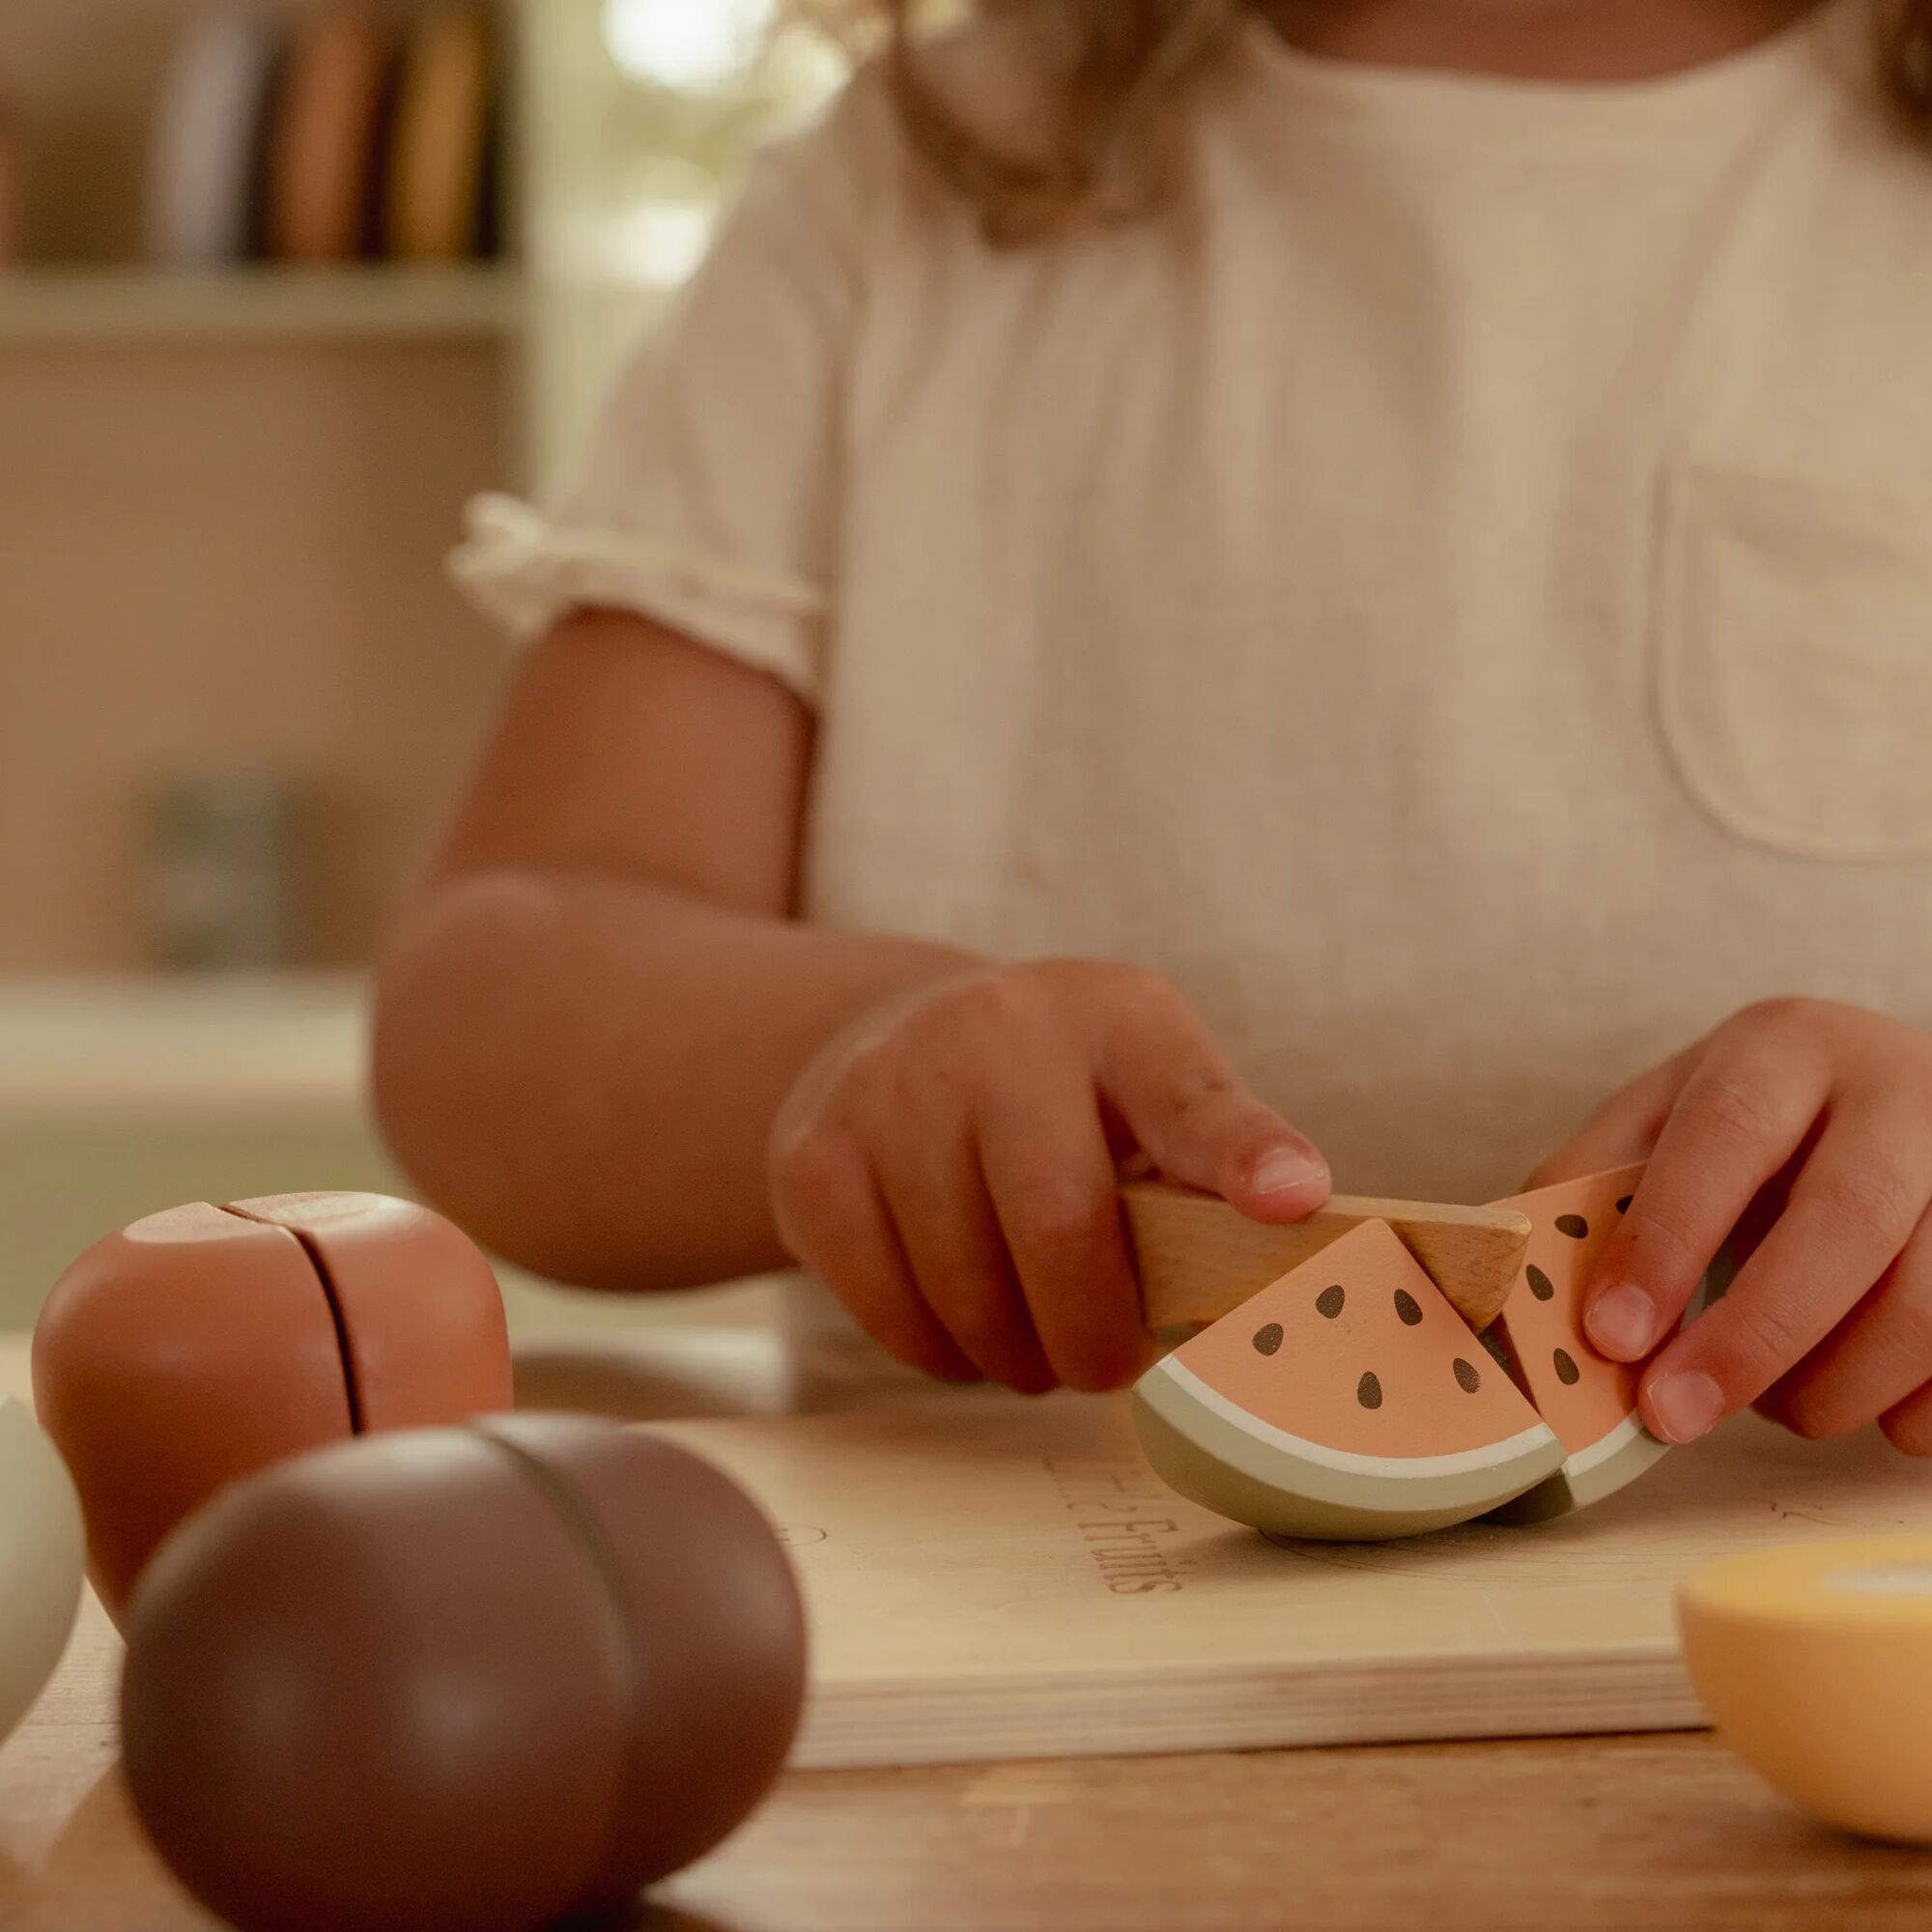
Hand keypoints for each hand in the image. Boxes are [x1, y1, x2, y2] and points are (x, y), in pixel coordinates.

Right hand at [766, 960, 1330, 1393]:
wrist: (896, 1042)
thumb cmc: (1060, 1094)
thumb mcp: (1149, 1089)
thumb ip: (1213, 1161)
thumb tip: (1293, 1234)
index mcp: (1113, 1017)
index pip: (1187, 1092)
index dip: (1240, 1153)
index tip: (1290, 1199)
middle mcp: (995, 1033)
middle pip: (1059, 1228)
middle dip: (1093, 1336)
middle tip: (1104, 1363)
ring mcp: (889, 1089)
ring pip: (967, 1292)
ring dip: (1014, 1356)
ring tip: (1030, 1335)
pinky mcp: (814, 1159)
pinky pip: (891, 1316)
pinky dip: (939, 1352)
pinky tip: (958, 1315)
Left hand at [1527, 999, 1931, 1451]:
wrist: (1891, 1099)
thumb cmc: (1754, 1125)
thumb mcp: (1661, 1122)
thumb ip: (1591, 1189)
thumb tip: (1518, 1283)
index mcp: (1784, 1048)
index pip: (1726, 1137)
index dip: (1669, 1242)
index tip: (1613, 1337)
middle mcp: (1897, 1089)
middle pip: (1845, 1221)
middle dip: (1753, 1337)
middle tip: (1674, 1415)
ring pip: (1928, 1298)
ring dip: (1834, 1384)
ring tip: (1775, 1408)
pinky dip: (1918, 1411)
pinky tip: (1871, 1415)